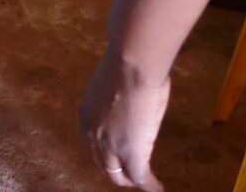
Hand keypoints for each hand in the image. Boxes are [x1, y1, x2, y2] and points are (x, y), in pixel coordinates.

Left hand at [81, 54, 168, 190]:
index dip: (105, 151)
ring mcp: (111, 148)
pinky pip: (141, 177)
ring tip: (142, 182)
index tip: (115, 153)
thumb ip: (115, 97)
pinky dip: (150, 186)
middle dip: (115, 169)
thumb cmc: (125, 65)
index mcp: (87, 117)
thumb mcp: (111, 84)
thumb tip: (127, 93)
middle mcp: (93, 136)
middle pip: (102, 163)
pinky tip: (158, 189)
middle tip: (127, 172)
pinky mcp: (133, 155)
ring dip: (130, 179)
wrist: (132, 66)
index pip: (93, 143)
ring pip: (118, 175)